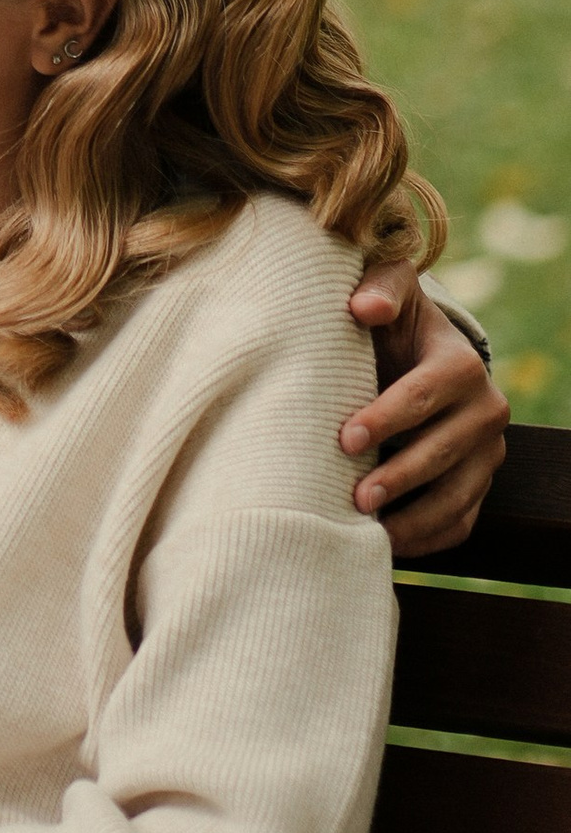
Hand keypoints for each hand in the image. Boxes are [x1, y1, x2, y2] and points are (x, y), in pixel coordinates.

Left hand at [344, 263, 509, 558]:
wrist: (416, 351)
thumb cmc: (391, 320)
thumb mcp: (388, 290)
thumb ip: (378, 288)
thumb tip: (363, 306)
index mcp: (460, 363)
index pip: (424, 395)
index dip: (386, 418)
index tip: (345, 438)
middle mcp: (486, 409)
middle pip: (442, 452)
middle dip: (398, 477)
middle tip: (355, 497)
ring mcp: (487, 453)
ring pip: (457, 496)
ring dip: (413, 518)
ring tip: (369, 531)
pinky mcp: (481, 484)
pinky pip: (462, 522)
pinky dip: (428, 538)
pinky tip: (388, 544)